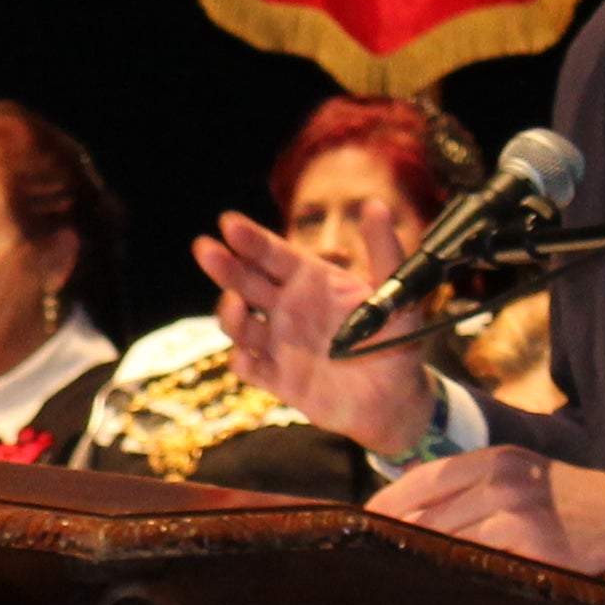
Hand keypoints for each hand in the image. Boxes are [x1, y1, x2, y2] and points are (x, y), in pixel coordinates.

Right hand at [192, 214, 438, 456]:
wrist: (396, 399)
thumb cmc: (398, 341)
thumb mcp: (396, 292)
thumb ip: (385, 250)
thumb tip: (374, 205)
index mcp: (311, 281)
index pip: (273, 254)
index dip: (251, 239)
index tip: (229, 222)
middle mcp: (288, 308)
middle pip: (246, 282)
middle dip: (224, 265)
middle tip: (206, 249)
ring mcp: (279, 343)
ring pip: (239, 323)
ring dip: (230, 314)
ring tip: (237, 306)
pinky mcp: (277, 378)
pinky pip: (248, 366)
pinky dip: (241, 359)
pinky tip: (246, 354)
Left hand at [366, 447, 604, 576]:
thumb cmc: (575, 502)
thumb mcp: (524, 477)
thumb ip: (474, 489)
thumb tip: (414, 516)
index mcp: (495, 459)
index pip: (422, 478)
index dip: (387, 504)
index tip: (362, 524)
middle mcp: (500, 478)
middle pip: (425, 511)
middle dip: (395, 535)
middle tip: (367, 559)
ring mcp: (515, 510)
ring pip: (445, 537)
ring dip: (419, 558)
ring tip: (394, 577)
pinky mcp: (531, 544)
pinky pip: (477, 560)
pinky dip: (457, 573)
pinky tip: (441, 587)